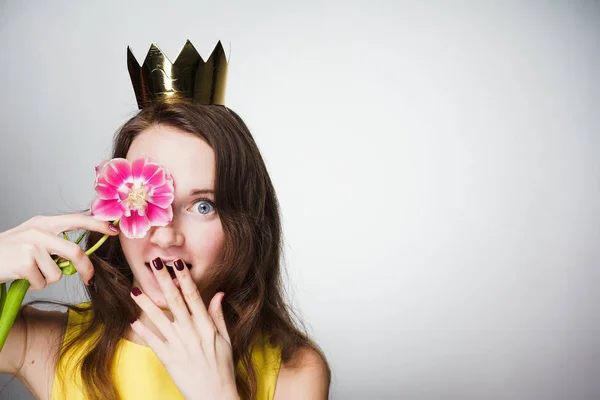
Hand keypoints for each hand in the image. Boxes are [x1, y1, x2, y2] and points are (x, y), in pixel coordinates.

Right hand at [0, 214, 118, 288]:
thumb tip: (79, 260)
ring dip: (47, 278)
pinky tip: (21, 276)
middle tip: (89, 278)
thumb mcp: (32, 239)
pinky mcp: (25, 262)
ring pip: (58, 272)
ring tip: (30, 271)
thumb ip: (55, 243)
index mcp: (44, 223)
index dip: (97, 225)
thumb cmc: (9, 252)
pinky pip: (43, 282)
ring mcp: (32, 246)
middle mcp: (39, 231)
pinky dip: (35, 284)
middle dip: (85, 269)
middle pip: (74, 252)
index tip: (113, 231)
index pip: (77, 220)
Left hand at [129, 257, 238, 399]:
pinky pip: (153, 342)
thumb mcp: (225, 339)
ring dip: (146, 303)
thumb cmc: (222, 367)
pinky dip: (143, 331)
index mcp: (206, 326)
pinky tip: (133, 321)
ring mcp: (179, 345)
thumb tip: (219, 294)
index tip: (176, 262)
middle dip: (163, 281)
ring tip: (134, 290)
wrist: (216, 396)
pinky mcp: (169, 359)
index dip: (184, 278)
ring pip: (159, 319)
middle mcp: (191, 332)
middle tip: (154, 263)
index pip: (193, 295)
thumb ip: (218, 315)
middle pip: (174, 301)